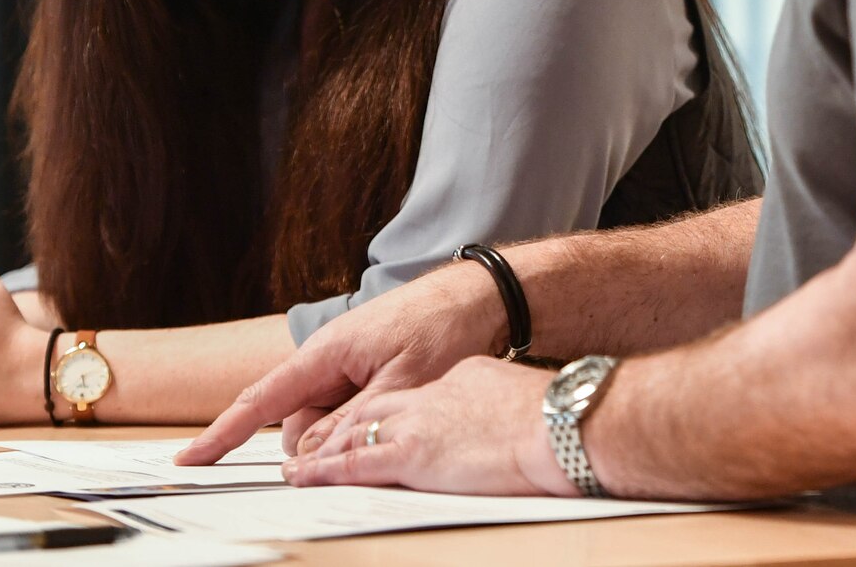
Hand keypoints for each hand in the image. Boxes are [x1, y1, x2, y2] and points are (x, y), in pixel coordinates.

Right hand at [175, 258, 502, 464]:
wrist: (480, 296)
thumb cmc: (442, 327)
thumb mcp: (403, 383)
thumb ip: (356, 423)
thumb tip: (312, 455)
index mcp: (325, 353)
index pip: (260, 400)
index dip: (223, 433)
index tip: (189, 459)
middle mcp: (327, 360)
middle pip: (299, 424)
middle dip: (325, 442)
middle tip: (381, 418)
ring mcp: (346, 368)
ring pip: (325, 425)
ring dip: (352, 433)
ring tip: (403, 402)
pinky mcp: (365, 375)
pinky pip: (347, 413)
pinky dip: (365, 422)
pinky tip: (399, 405)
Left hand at [283, 358, 574, 496]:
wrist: (559, 423)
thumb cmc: (552, 418)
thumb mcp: (515, 395)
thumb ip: (491, 402)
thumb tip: (491, 414)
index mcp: (456, 379)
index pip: (408, 397)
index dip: (382, 413)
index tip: (369, 426)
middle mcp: (429, 395)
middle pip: (370, 409)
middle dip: (339, 428)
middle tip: (313, 444)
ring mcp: (418, 423)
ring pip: (353, 435)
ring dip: (322, 450)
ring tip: (296, 464)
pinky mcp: (412, 454)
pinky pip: (354, 464)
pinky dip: (324, 470)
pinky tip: (303, 476)